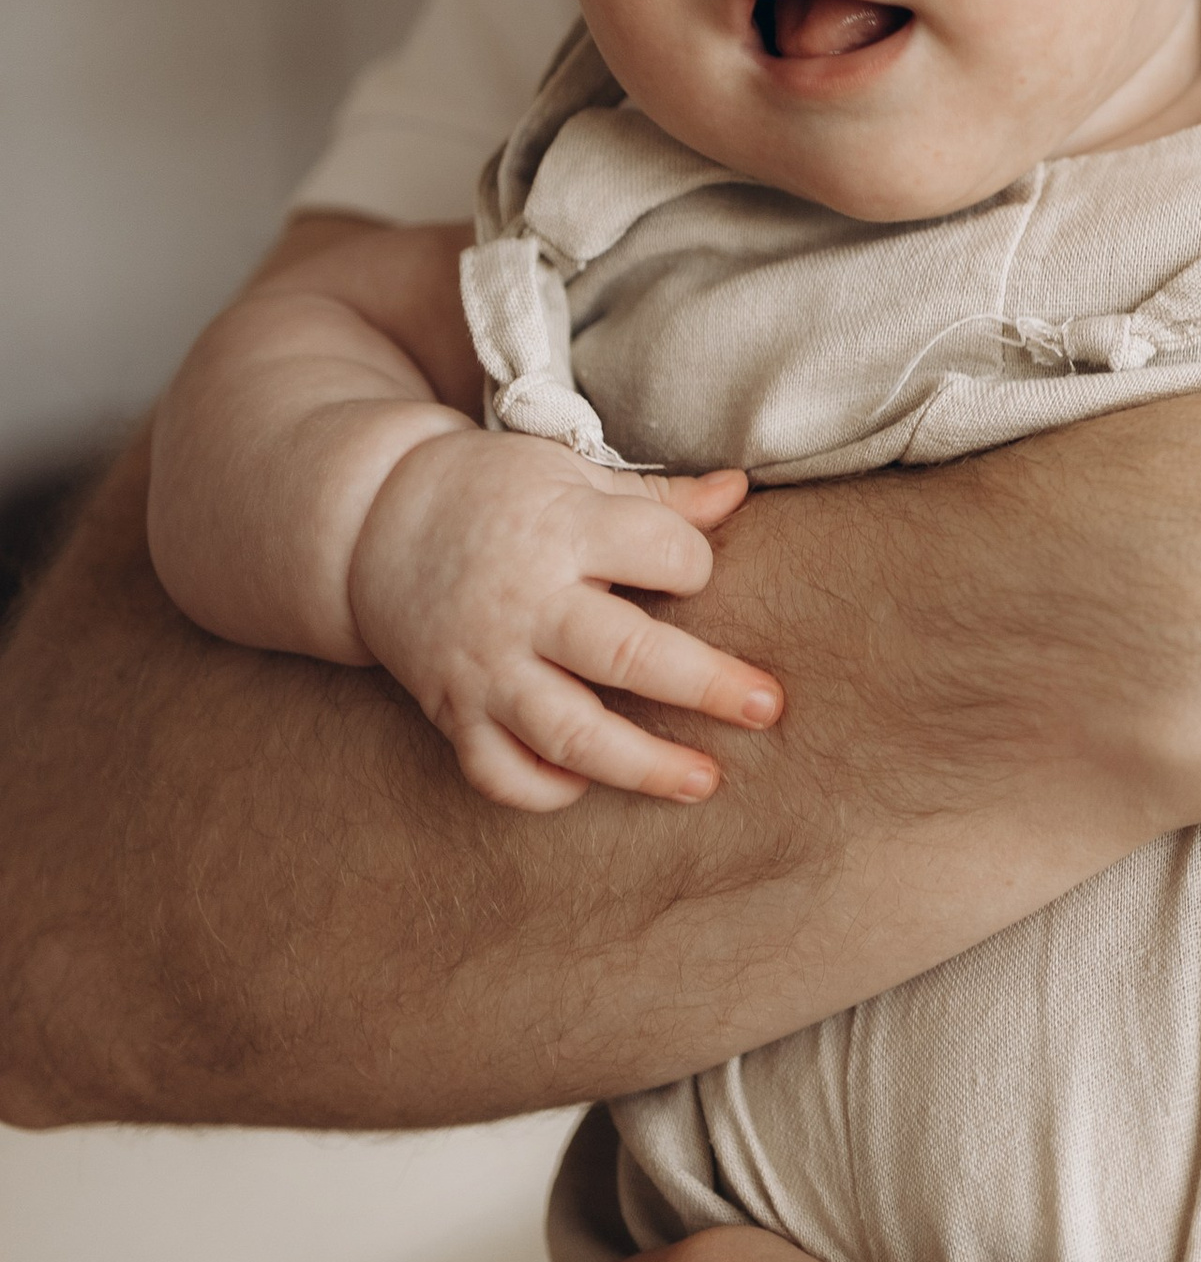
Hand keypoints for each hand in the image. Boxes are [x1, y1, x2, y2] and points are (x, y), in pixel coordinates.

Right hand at [349, 428, 781, 811]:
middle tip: (767, 708)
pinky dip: (545, 789)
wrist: (372, 522)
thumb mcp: (568, 472)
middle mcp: (524, 604)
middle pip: (625, 654)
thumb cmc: (492, 492)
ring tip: (704, 781)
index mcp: (561, 531)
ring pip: (568, 732)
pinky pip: (499, 773)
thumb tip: (740, 491)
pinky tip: (589, 785)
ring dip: (642, 764)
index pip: (659, 553)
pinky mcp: (453, 712)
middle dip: (705, 685)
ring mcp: (486, 666)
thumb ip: (656, 496)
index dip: (692, 565)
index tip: (694, 574)